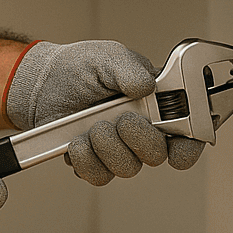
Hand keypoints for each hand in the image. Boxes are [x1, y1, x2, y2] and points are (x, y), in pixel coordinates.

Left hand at [6, 40, 205, 185]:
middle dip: (139, 139)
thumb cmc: (80, 68)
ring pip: (128, 168)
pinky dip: (86, 160)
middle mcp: (141, 130)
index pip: (188, 131)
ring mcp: (118, 149)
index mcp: (156, 103)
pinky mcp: (95, 162)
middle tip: (121, 121)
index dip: (190, 145)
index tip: (179, 149)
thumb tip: (147, 85)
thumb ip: (129, 69)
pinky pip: (99, 175)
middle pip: (158, 154)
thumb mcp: (107, 57)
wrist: (42, 84)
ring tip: (92, 127)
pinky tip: (78, 141)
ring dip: (108, 148)